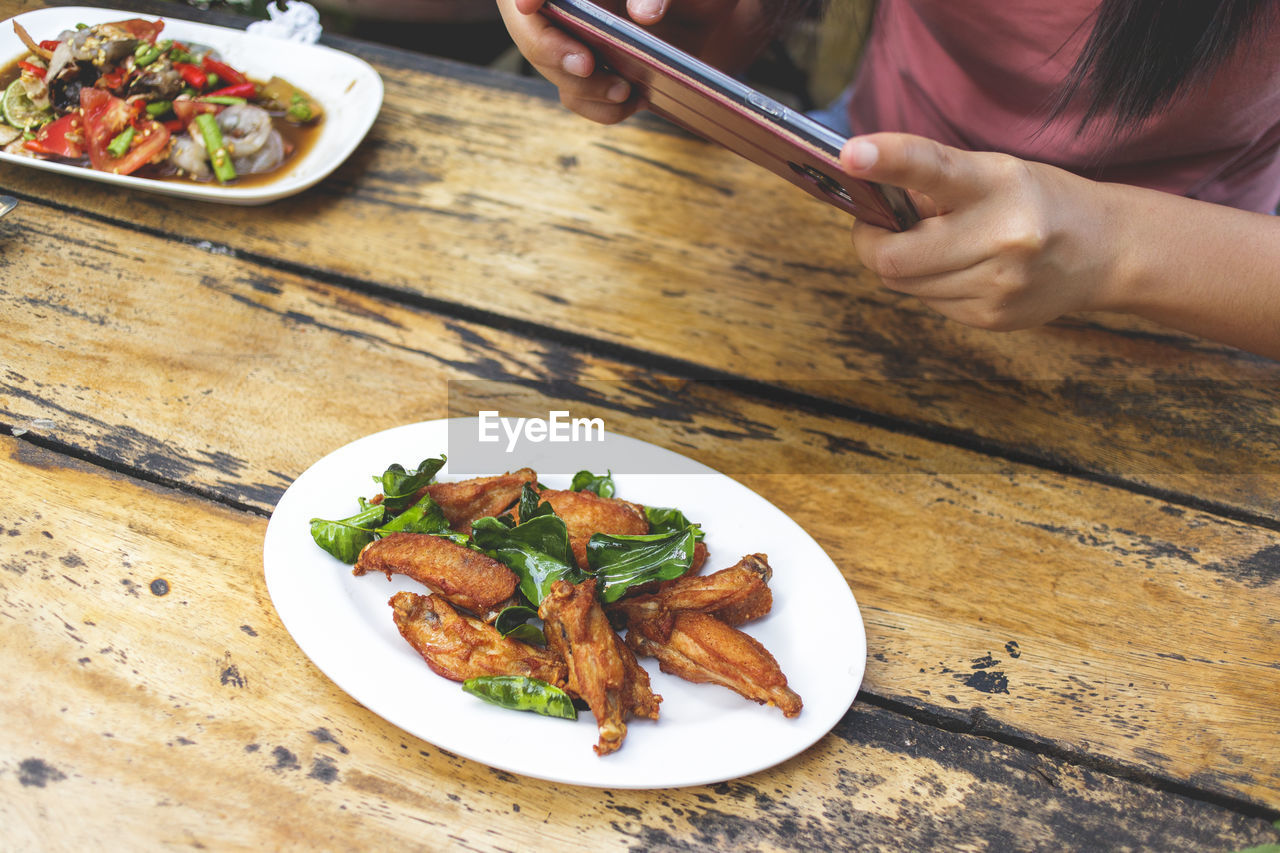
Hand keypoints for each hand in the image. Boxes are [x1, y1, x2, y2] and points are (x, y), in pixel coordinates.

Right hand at [495, 0, 760, 124]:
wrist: (707, 21)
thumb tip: (645, 14)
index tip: (528, 4)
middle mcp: (563, 5)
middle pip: (529, 28)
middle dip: (552, 49)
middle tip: (586, 65)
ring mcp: (569, 39)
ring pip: (551, 67)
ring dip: (584, 85)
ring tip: (627, 89)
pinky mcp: (585, 73)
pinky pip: (576, 96)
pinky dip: (602, 105)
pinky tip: (633, 99)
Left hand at [840, 132, 1121, 330]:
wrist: (1108, 250)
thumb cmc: (1038, 201)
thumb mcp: (995, 173)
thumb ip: (932, 183)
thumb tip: (870, 199)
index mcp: (998, 184)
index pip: (933, 167)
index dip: (888, 159)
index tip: (850, 154)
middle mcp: (1001, 236)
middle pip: (893, 256)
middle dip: (871, 241)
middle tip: (875, 225)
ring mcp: (997, 284)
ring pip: (904, 283)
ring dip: (902, 263)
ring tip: (936, 242)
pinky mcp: (992, 317)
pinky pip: (929, 302)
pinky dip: (929, 283)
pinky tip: (962, 267)